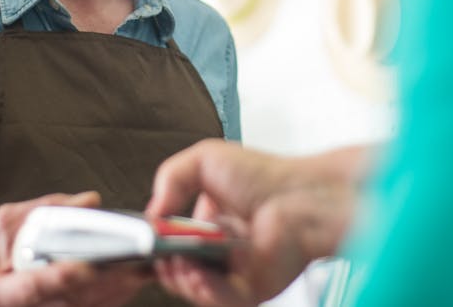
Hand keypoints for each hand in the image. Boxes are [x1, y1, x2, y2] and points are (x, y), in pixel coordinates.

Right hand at [0, 191, 148, 306]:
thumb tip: (91, 201)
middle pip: (68, 301)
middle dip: (104, 283)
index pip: (35, 285)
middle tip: (135, 264)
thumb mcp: (3, 223)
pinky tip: (128, 283)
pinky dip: (109, 298)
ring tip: (141, 271)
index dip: (64, 276)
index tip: (91, 264)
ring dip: (114, 293)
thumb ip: (46, 210)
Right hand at [147, 140, 365, 305]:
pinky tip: (199, 275)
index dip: (158, 245)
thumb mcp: (205, 159)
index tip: (149, 239)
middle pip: (180, 272)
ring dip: (182, 280)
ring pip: (198, 291)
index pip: (173, 245)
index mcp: (209, 225)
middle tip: (162, 252)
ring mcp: (236, 273)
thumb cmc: (267, 176)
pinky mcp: (253, 289)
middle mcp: (221, 251)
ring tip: (180, 262)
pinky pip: (223, 300)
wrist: (302, 194)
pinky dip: (206, 291)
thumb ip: (170, 177)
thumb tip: (152, 211)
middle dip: (166, 265)